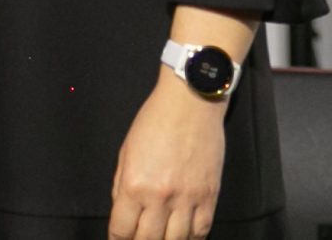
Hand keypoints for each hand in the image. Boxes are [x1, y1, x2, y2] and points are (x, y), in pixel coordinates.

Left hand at [109, 74, 226, 239]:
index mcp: (134, 184)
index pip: (121, 229)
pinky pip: (202, 230)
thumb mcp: (126, 151)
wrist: (190, 104)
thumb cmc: (154, 121)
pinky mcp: (210, 196)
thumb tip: (122, 210)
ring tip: (160, 238)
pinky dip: (192, 238)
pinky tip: (184, 236)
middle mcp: (160, 197)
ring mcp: (188, 199)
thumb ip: (121, 185)